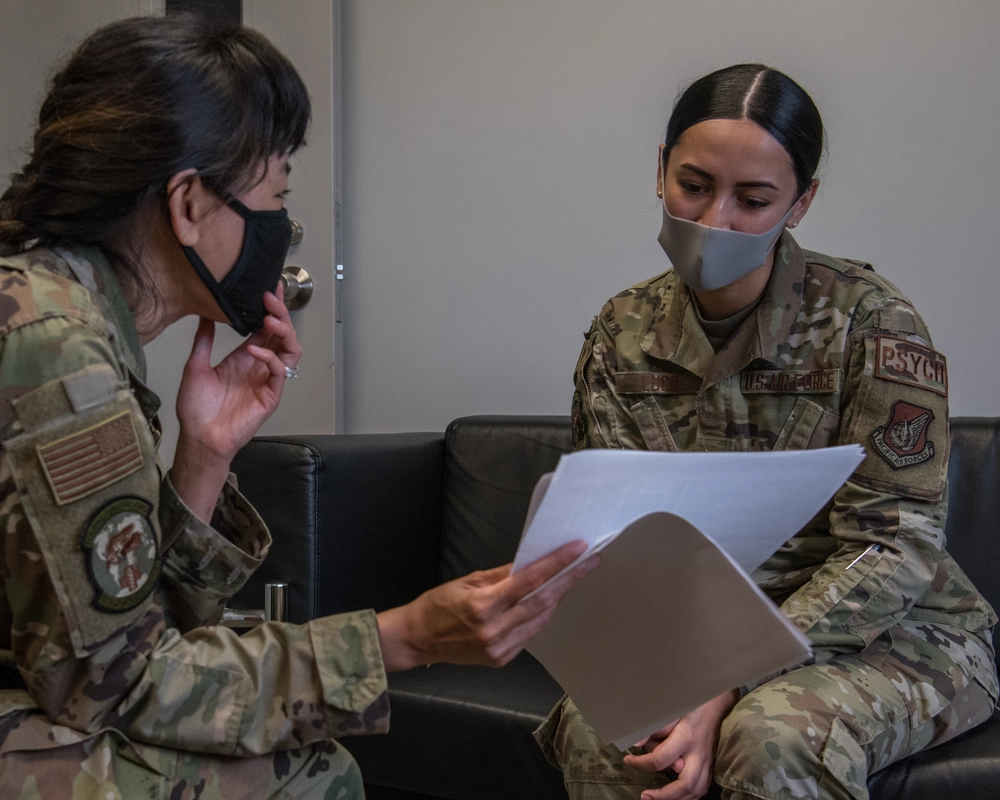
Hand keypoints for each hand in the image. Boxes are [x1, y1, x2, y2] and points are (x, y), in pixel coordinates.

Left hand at [171, 286, 301, 519]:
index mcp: (245, 357)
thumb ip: (203, 341)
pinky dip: (270, 358)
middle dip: (280, 314)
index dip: (271, 308)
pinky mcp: (271, 396)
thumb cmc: (197, 409)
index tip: (271, 288)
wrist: (199, 437)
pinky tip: (254, 350)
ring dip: (283, 333)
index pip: (265, 328)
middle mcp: (260, 366)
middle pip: (281, 335)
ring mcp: (267, 380)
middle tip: (270, 298)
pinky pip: (279, 372)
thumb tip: (204, 314)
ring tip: (269, 320)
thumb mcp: (195, 366)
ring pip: (290, 351)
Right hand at [377, 541, 597, 670]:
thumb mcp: (466, 582)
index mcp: (484, 605)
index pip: (529, 580)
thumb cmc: (437, 605)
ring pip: (540, 619)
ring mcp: (500, 648)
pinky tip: (544, 602)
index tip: (578, 550)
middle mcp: (495, 629)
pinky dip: (539, 616)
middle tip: (589, 561)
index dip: (557, 564)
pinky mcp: (502, 659)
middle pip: (543, 600)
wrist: (417, 640)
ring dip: (556, 597)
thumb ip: (501, 576)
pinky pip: (529, 634)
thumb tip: (530, 565)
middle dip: (569, 579)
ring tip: (570, 578)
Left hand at [624, 689, 738, 799]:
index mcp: (685, 738)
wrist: (718, 703)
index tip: (629, 760)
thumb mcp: (671, 710)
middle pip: (685, 785)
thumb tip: (635, 743)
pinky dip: (689, 796)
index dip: (641, 764)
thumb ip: (654, 727)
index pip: (660, 759)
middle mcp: (698, 754)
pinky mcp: (712, 765)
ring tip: (658, 799)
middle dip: (664, 796)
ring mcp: (708, 762)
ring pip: (696, 791)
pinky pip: (703, 788)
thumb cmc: (692, 704)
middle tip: (645, 796)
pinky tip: (677, 796)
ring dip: (677, 799)